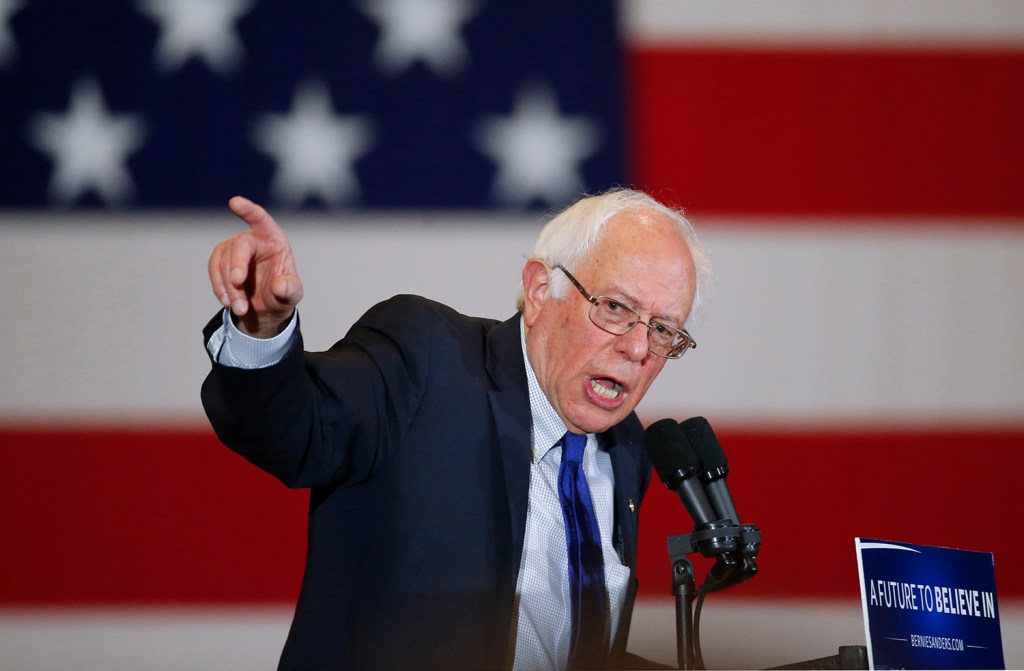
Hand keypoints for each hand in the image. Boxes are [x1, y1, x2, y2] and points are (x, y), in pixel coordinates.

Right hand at [208, 196, 303, 337]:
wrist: (266, 307)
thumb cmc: (283, 293)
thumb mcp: (292, 294)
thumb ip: (289, 290)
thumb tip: (279, 285)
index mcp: (273, 239)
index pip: (261, 219)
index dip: (248, 210)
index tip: (234, 202)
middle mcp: (253, 239)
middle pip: (239, 247)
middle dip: (236, 267)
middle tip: (238, 285)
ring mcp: (234, 248)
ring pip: (224, 262)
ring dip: (229, 287)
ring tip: (241, 308)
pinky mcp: (221, 259)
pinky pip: (214, 270)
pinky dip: (220, 288)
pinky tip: (229, 303)